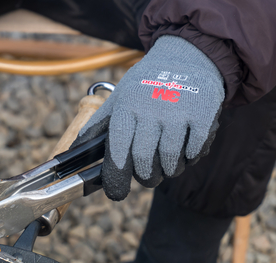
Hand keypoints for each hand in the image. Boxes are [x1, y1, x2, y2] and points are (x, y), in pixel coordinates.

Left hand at [76, 36, 224, 196]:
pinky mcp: (203, 115)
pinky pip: (194, 152)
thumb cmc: (148, 83)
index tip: (117, 193)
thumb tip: (73, 152)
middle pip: (145, 164)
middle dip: (146, 178)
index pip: (118, 153)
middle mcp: (150, 110)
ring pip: (171, 163)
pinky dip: (191, 156)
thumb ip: (98, 125)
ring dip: (170, 170)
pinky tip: (187, 146)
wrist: (188, 55)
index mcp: (127, 108)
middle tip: (149, 176)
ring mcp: (178, 113)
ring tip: (169, 160)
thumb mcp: (119, 97)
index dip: (116, 179)